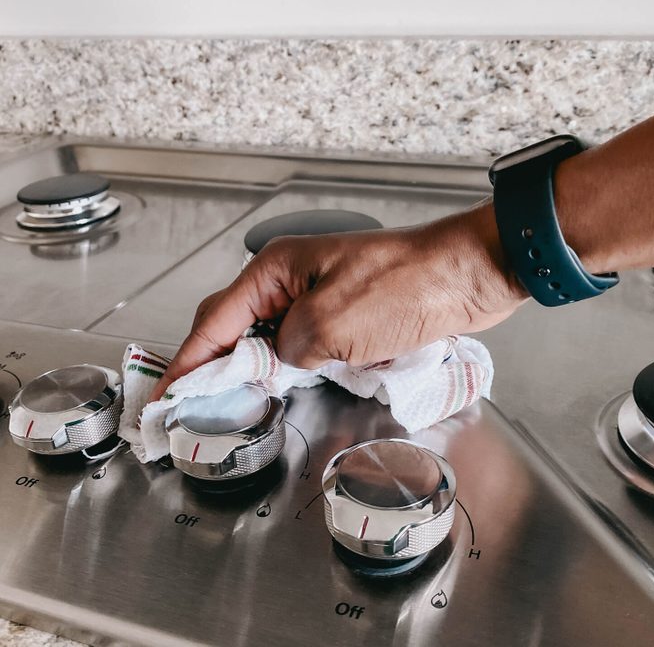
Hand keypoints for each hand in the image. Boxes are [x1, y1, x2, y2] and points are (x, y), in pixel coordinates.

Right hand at [149, 202, 526, 400]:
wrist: (466, 276)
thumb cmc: (403, 288)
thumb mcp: (331, 323)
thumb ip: (287, 348)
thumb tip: (275, 362)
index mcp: (277, 269)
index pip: (216, 321)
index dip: (188, 361)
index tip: (166, 395)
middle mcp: (290, 279)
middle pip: (235, 325)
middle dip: (213, 363)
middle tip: (192, 403)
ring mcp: (318, 295)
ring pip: (269, 336)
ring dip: (250, 366)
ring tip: (229, 402)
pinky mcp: (344, 314)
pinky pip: (302, 343)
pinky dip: (287, 366)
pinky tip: (282, 386)